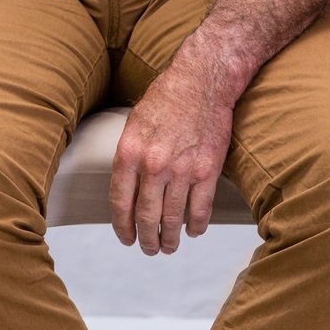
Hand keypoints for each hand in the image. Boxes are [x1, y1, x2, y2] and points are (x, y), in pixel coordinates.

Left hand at [108, 54, 238, 255]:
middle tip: (148, 249)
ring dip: (170, 238)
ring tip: (168, 247)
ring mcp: (182, 170)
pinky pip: (200, 209)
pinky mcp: (208, 171)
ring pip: (173, 218)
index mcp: (129, 152)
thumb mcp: (134, 124)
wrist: (202, 81)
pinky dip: (196, 226)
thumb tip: (126, 189)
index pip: (121, 202)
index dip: (122, 226)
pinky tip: (193, 231)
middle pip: (147, 216)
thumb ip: (129, 157)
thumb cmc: (166, 98)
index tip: (126, 238)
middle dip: (146, 239)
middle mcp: (154, 165)